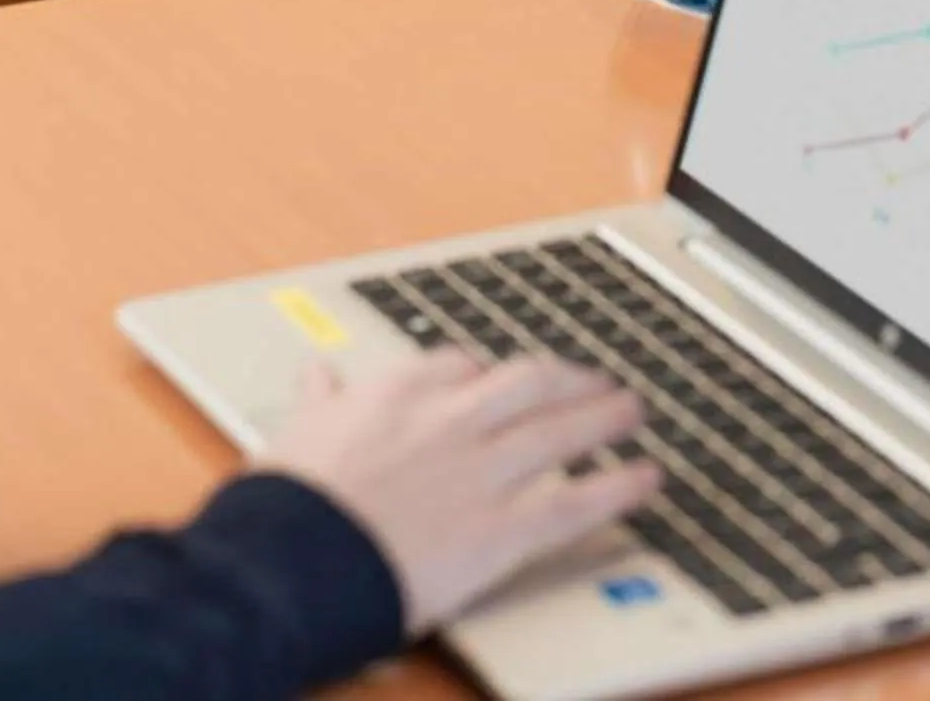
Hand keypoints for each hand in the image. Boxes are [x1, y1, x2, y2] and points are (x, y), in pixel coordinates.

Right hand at [263, 352, 660, 634]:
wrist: (288, 564)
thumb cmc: (284, 507)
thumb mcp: (292, 435)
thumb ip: (317, 402)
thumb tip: (316, 374)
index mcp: (398, 395)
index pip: (460, 366)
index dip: (490, 372)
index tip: (504, 378)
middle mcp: (450, 422)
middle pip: (528, 383)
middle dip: (567, 379)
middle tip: (593, 379)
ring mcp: (481, 473)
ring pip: (560, 430)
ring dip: (604, 417)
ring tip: (633, 411)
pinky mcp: (499, 530)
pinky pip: (571, 503)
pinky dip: (616, 489)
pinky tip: (645, 479)